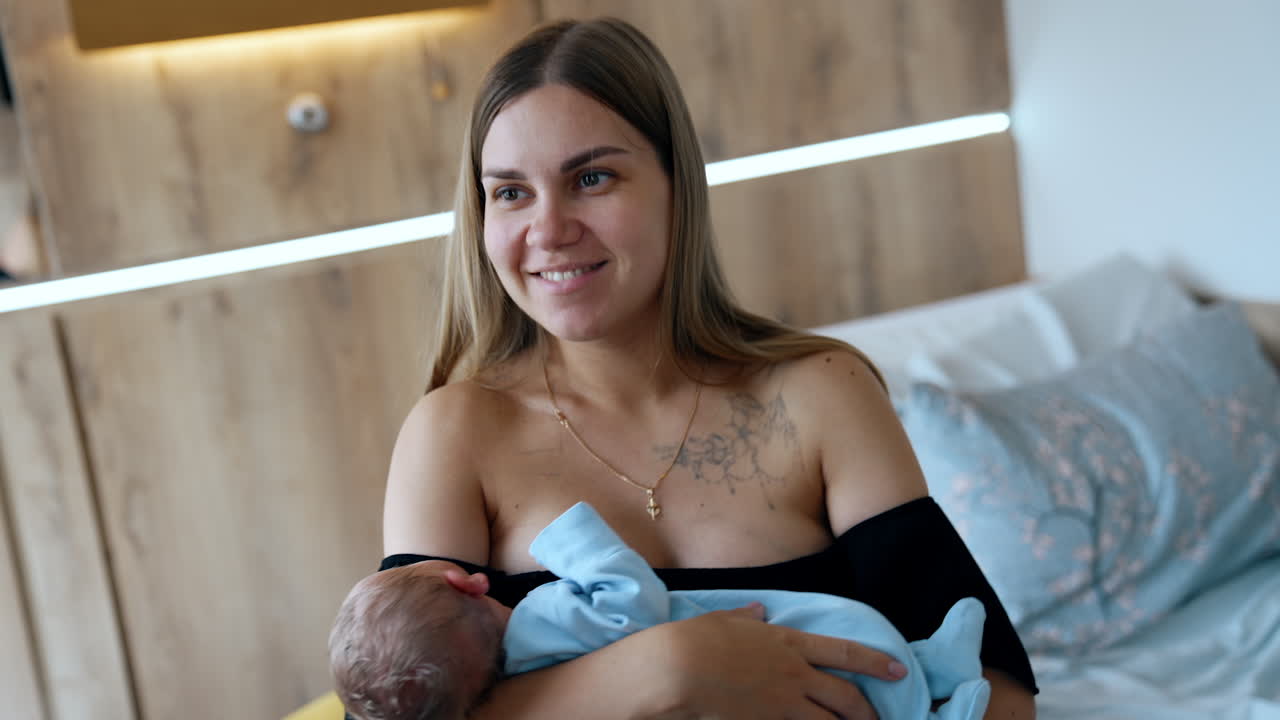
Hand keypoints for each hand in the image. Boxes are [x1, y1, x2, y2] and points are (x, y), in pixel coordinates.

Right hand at [650, 604, 905, 719]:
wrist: (679, 669)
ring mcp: (782, 704)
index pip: (843, 652)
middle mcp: (794, 674)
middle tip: (878, 719)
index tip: (898, 670)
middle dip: (868, 712)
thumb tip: (758, 612)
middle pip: (846, 697)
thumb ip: (746, 617)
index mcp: (788, 643)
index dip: (875, 663)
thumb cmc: (698, 638)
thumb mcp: (725, 620)